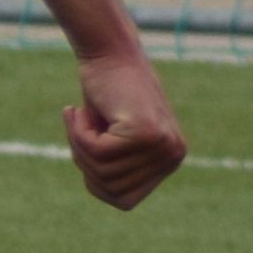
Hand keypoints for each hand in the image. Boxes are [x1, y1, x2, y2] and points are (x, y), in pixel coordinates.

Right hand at [64, 47, 186, 211]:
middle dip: (83, 161)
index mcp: (169, 161)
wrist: (107, 53)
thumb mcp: (113, 137)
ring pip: (102, 171)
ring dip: (79, 144)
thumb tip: (117, 197)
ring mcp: (162, 145)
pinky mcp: (146, 132)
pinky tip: (81, 111)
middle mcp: (173, 155)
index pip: (123, 200)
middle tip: (80, 127)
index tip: (88, 147)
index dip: (95, 182)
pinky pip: (97, 152)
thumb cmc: (104, 92)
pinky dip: (79, 133)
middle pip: (110, 188)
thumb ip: (119, 166)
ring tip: (81, 117)